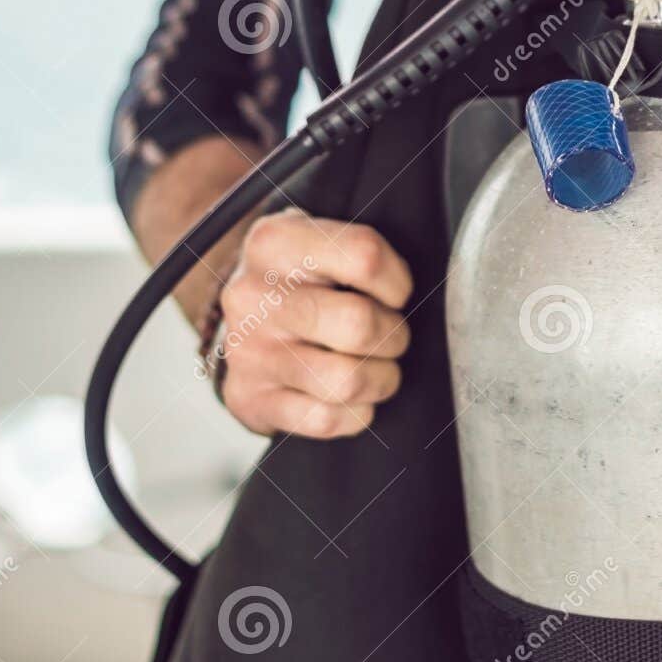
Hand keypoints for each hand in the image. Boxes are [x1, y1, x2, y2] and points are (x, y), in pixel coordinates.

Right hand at [215, 209, 412, 437]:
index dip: (397, 282)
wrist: (237, 322)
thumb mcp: (318, 241)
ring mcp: (249, 352)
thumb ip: (361, 251)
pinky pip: (326, 420)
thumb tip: (424, 290)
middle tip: (390, 335)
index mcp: (276, 242)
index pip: (365, 255)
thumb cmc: (299, 280)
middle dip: (393, 335)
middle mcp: (253, 296)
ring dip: (381, 379)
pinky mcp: (251, 399)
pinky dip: (355, 414)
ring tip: (376, 367)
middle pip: (359, 323)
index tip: (395, 293)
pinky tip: (350, 396)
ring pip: (348, 380)